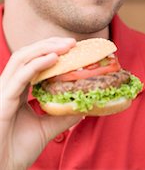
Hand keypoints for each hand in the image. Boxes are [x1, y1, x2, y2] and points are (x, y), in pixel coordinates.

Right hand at [0, 37, 81, 169]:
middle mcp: (8, 87)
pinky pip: (21, 76)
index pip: (33, 62)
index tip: (73, 48)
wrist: (2, 169)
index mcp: (16, 91)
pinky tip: (54, 58)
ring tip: (67, 45)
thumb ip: (62, 116)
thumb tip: (83, 107)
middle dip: (50, 44)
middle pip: (27, 55)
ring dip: (46, 48)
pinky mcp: (2, 99)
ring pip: (22, 59)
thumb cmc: (16, 150)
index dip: (51, 51)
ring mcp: (3, 91)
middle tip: (73, 42)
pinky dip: (38, 64)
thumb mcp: (46, 129)